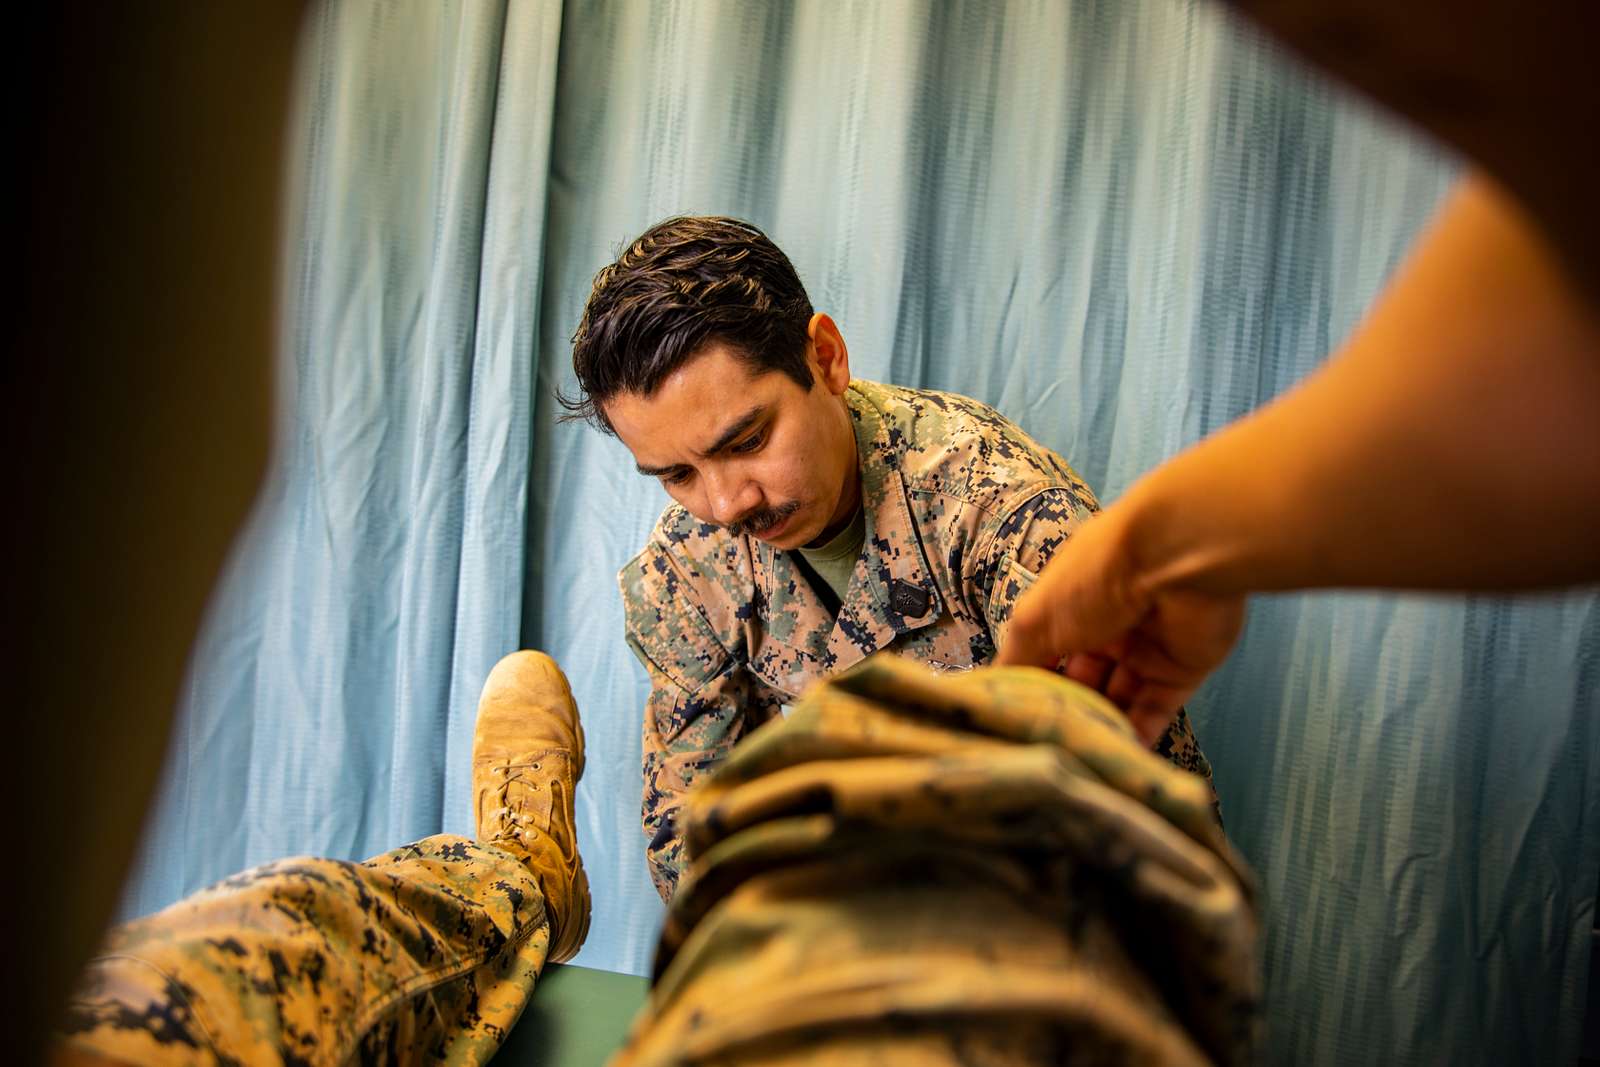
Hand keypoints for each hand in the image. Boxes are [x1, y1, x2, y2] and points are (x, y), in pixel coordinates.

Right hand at [996, 510, 1245, 743]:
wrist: (1177, 558)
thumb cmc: (1095, 578)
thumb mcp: (1035, 619)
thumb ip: (1016, 660)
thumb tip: (992, 693)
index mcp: (1069, 606)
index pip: (1045, 655)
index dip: (1032, 687)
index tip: (1014, 725)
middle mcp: (1106, 627)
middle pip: (1083, 682)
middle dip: (1068, 713)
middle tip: (1048, 752)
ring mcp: (1147, 649)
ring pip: (1119, 700)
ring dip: (1101, 729)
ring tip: (1078, 765)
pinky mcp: (1183, 670)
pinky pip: (1156, 710)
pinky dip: (1138, 737)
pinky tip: (1115, 761)